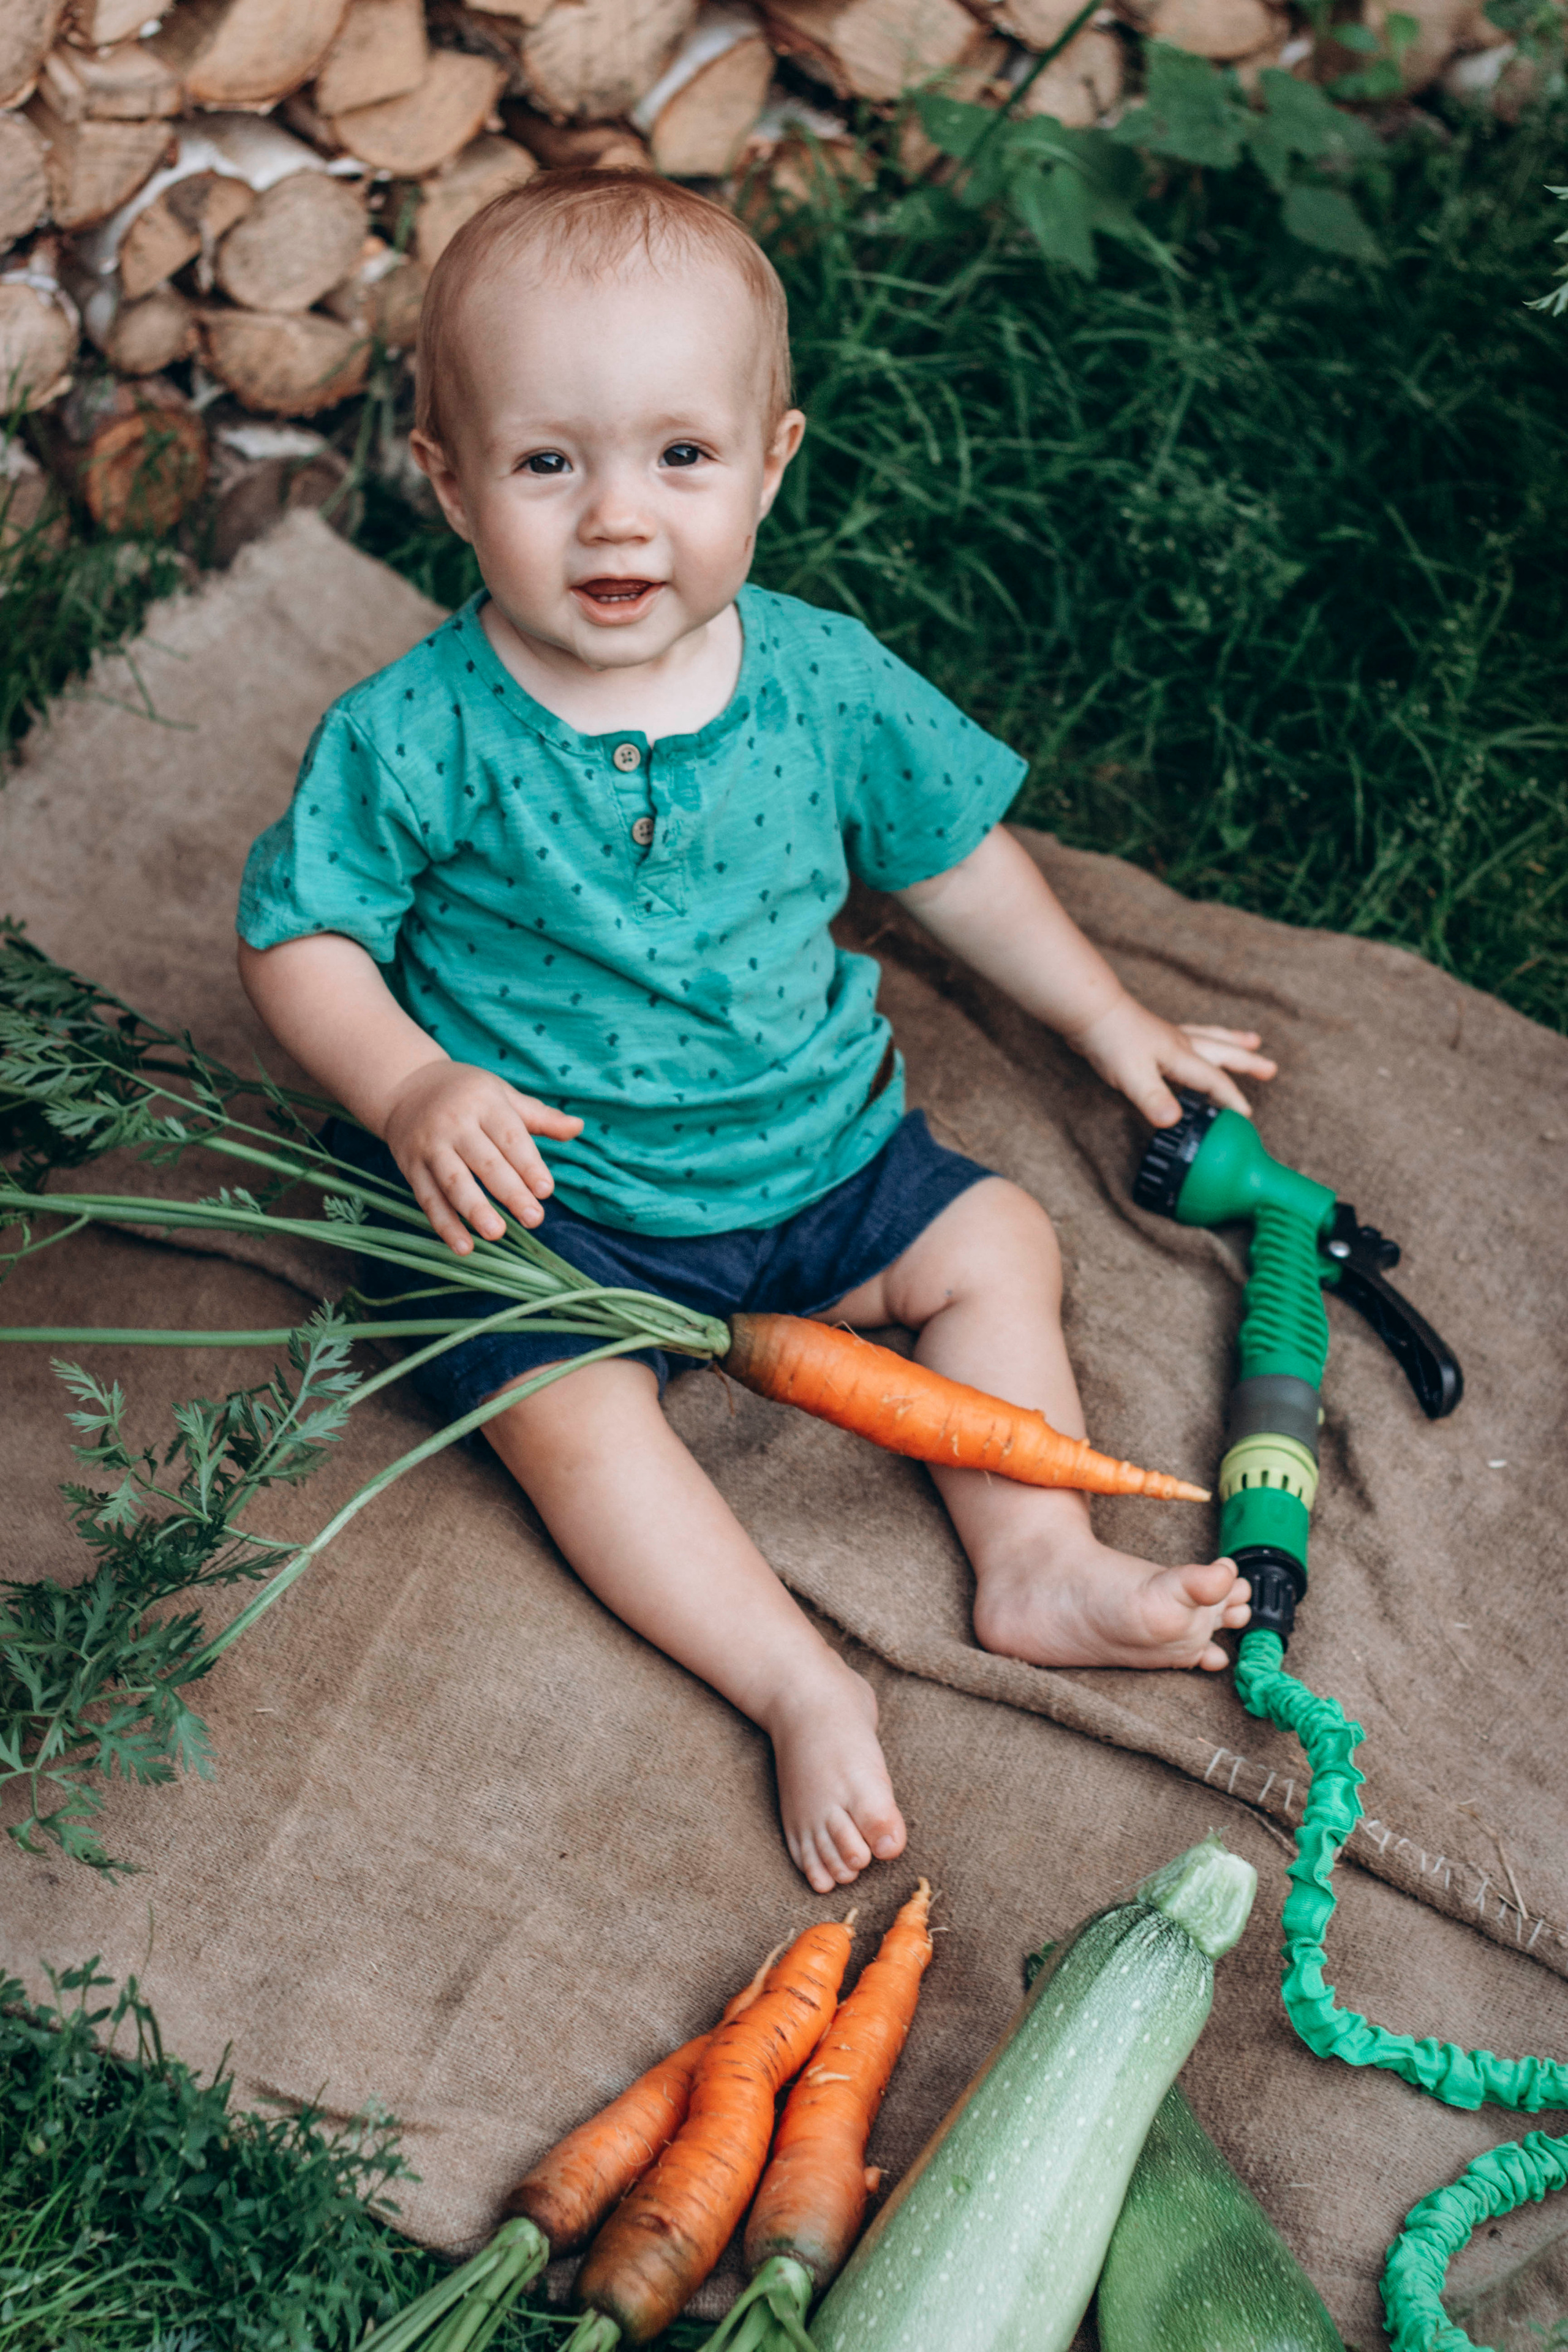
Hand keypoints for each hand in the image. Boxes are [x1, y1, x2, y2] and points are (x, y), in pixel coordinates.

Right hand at [381, 1061, 583, 1253]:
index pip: (510, 1137)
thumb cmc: (467, 1094)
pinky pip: (428, 1198)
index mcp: (484, 1103)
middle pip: (485, 1162)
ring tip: (496, 1233)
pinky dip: (444, 1224)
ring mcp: (430, 1146)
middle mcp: (455, 1124)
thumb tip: (579, 1127)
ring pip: (453, 1182)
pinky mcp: (412, 1167)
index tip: (546, 1190)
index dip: (529, 1164)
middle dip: (510, 1192)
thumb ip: (540, 1116)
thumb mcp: (503, 1095)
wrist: (405, 1086)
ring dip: (474, 1209)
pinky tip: (463, 1247)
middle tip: (534, 1219)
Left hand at [1066, 997, 1276, 1125]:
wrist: (1089, 1010)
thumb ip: (1154, 1099)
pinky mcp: (1154, 1034)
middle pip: (1222, 1052)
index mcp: (1180, 1056)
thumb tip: (1174, 1122)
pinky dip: (1204, 1037)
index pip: (1214, 1081)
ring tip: (1253, 1041)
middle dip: (1248, 1062)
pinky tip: (1197, 1042)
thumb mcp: (1133, 1077)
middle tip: (1271, 1068)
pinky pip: (1192, 1035)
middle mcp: (1180, 1043)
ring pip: (1210, 1038)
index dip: (1231, 1100)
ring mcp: (1168, 1036)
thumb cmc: (1111, 1041)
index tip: (1247, 1117)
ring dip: (1232, 1041)